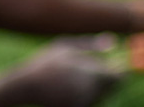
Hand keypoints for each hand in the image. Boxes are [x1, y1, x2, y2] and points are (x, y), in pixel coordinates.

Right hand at [2, 35, 122, 106]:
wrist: (24, 87)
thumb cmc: (45, 63)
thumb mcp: (66, 47)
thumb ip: (91, 45)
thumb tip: (113, 42)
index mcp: (91, 74)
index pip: (118, 77)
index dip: (119, 72)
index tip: (115, 66)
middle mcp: (90, 92)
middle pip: (111, 88)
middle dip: (106, 79)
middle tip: (86, 71)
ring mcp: (84, 103)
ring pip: (101, 95)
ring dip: (96, 87)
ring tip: (72, 78)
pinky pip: (89, 102)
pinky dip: (85, 95)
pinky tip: (68, 89)